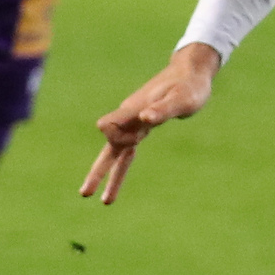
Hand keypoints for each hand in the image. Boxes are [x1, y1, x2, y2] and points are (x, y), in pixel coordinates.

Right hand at [80, 44, 218, 205]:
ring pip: (117, 153)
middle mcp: (129, 118)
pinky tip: (114, 182)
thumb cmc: (188, 85)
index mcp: (133, 110)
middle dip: (98, 172)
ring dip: (108, 176)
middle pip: (109, 148)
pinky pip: (128, 150)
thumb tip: (144, 119)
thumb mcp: (180, 98)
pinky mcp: (142, 126)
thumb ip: (162, 109)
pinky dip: (121, 165)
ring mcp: (134, 123)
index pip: (111, 125)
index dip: (114, 133)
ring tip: (104, 201)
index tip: (139, 130)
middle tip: (85, 193)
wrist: (189, 73)